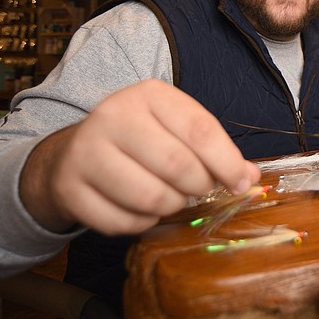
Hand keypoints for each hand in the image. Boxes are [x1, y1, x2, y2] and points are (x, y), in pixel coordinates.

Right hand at [19, 79, 260, 234]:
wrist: (76, 151)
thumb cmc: (142, 139)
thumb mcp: (177, 129)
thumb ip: (215, 148)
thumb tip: (250, 177)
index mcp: (149, 95)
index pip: (200, 130)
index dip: (228, 162)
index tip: (241, 183)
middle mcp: (113, 116)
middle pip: (177, 166)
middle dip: (200, 186)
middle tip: (201, 189)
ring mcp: (86, 152)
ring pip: (151, 197)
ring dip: (172, 206)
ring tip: (172, 196)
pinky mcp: (69, 188)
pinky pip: (123, 222)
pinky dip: (142, 223)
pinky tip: (142, 208)